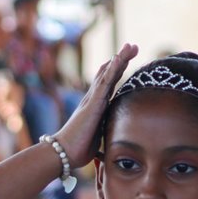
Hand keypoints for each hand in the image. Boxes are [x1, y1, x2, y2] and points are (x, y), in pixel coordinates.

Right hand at [55, 43, 137, 167]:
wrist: (64, 153)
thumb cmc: (78, 149)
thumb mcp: (97, 139)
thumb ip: (104, 135)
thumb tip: (112, 145)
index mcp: (96, 106)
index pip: (109, 84)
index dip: (118, 70)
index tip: (127, 59)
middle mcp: (93, 99)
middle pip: (109, 74)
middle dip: (121, 60)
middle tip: (132, 46)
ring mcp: (92, 100)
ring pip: (108, 74)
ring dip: (119, 59)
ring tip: (130, 46)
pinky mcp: (93, 104)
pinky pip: (104, 83)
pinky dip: (112, 70)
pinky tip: (118, 59)